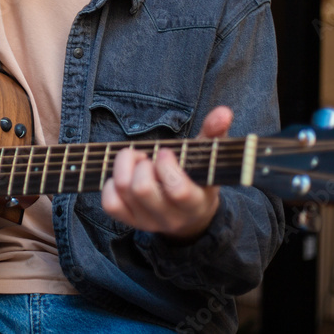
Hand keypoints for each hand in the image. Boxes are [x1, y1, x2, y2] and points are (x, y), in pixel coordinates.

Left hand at [100, 106, 232, 240]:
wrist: (190, 216)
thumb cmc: (197, 179)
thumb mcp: (208, 159)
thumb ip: (215, 134)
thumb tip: (223, 112)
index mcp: (195, 204)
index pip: (178, 190)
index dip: (167, 166)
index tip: (165, 152)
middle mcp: (170, 217)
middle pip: (142, 189)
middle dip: (140, 163)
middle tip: (147, 157)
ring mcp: (148, 221)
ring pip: (123, 191)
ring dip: (124, 166)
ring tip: (136, 160)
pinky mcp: (130, 221)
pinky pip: (110, 203)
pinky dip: (111, 183)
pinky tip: (125, 175)